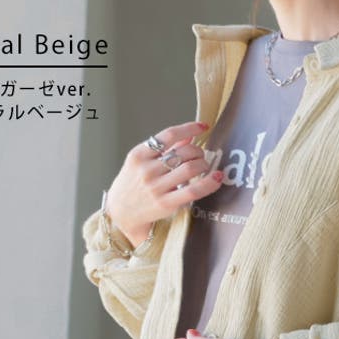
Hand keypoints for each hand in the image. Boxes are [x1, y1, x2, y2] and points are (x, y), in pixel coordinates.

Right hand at [105, 121, 224, 247]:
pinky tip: (217, 178)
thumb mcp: (141, 162)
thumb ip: (163, 149)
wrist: (121, 212)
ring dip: (203, 164)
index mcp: (139, 154)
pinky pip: (193, 190)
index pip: (169, 135)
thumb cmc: (134, 184)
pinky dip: (209, 183)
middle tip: (200, 156)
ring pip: (190, 168)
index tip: (203, 127)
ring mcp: (156, 187)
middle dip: (198, 152)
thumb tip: (189, 137)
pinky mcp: (166, 203)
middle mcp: (147, 170)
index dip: (189, 128)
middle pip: (183, 152)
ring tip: (204, 167)